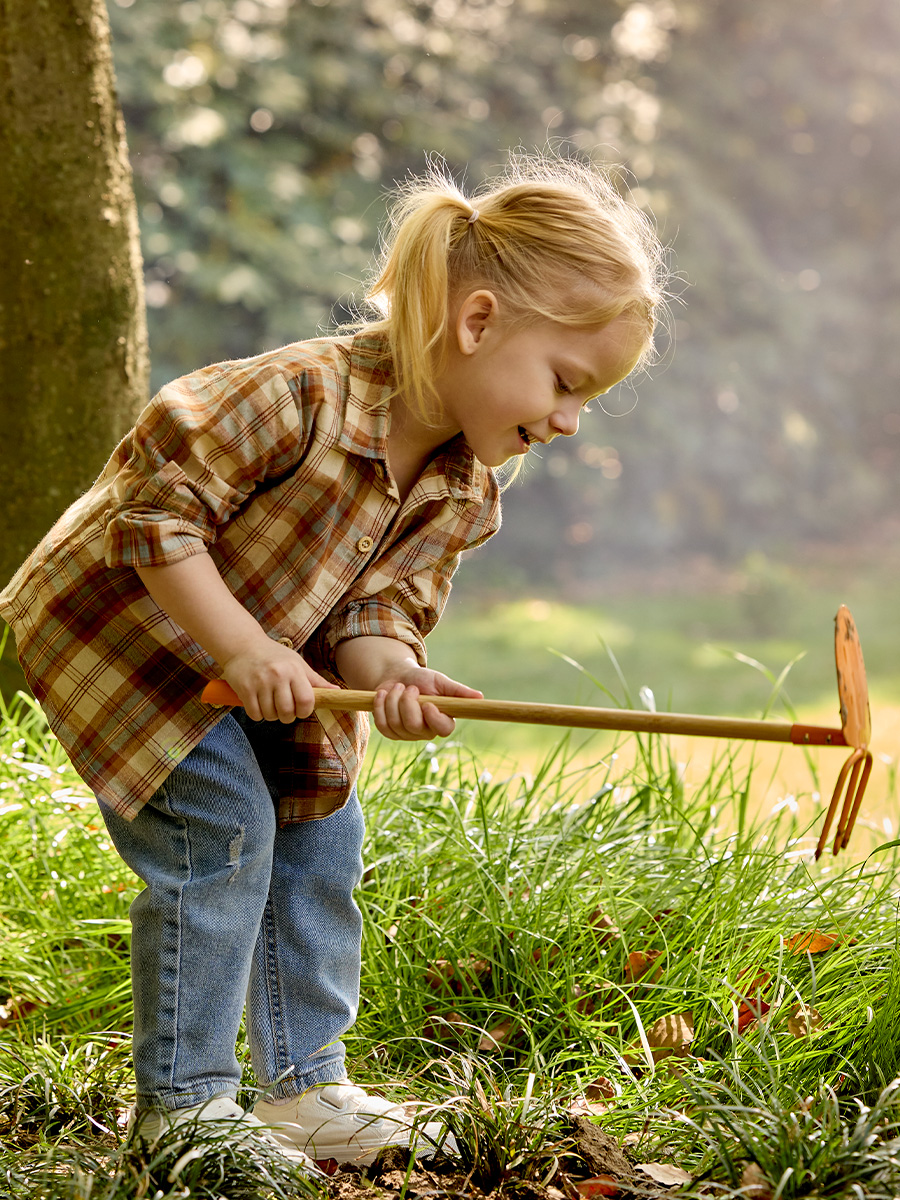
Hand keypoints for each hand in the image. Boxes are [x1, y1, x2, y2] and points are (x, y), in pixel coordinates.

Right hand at [221, 641, 337, 722]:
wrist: (243, 644)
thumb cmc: (274, 655)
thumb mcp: (297, 663)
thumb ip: (316, 680)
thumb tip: (337, 692)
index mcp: (294, 670)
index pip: (307, 701)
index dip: (305, 711)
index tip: (300, 709)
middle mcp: (278, 675)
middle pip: (287, 712)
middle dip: (288, 716)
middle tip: (284, 709)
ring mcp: (260, 682)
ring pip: (270, 715)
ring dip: (271, 715)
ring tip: (270, 703)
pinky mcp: (244, 689)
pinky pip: (255, 714)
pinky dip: (257, 714)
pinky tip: (258, 703)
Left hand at [372, 668, 482, 740]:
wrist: (396, 677)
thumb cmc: (422, 679)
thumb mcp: (440, 681)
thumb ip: (458, 691)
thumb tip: (480, 697)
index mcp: (442, 720)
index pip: (444, 729)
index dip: (434, 718)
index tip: (427, 703)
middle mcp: (426, 731)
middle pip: (413, 725)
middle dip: (406, 702)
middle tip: (410, 688)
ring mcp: (407, 734)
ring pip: (395, 723)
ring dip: (393, 700)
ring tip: (398, 688)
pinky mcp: (390, 733)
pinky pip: (382, 725)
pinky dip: (380, 706)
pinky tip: (383, 695)